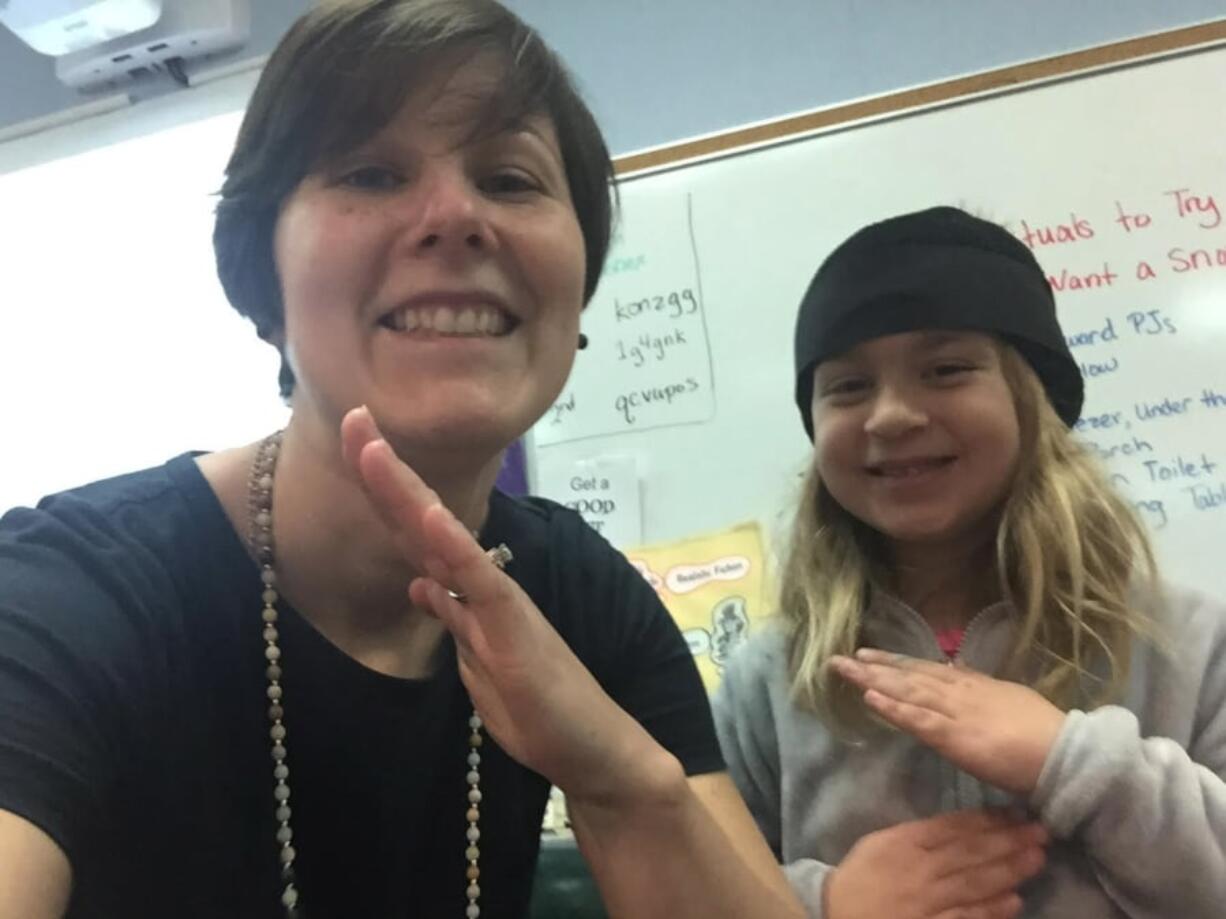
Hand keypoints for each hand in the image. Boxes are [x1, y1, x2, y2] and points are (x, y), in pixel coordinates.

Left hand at [339, 407, 678, 807]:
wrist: (588, 744)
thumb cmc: (536, 708)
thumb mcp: (475, 662)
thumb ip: (452, 619)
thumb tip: (421, 586)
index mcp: (464, 593)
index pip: (415, 533)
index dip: (384, 490)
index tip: (356, 443)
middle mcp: (477, 584)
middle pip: (421, 519)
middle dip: (383, 470)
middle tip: (352, 416)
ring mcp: (495, 600)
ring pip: (441, 538)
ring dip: (404, 491)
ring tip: (370, 447)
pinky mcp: (512, 625)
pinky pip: (478, 581)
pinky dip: (452, 545)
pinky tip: (429, 515)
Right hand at [825, 810, 1046, 918]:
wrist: (834, 914)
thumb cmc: (861, 876)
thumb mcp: (881, 843)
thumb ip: (918, 835)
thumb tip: (960, 827)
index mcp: (905, 842)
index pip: (953, 827)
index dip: (987, 819)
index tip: (1016, 812)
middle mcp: (919, 869)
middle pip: (970, 852)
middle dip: (1008, 841)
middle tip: (1042, 831)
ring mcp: (926, 901)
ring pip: (973, 883)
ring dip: (1008, 870)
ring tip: (1037, 859)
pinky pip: (964, 918)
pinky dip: (990, 910)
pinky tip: (1015, 901)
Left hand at [830, 650, 1065, 794]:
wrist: (1067, 754)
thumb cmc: (1045, 735)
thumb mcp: (1010, 699)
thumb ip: (982, 688)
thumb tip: (959, 672)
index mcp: (975, 686)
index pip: (928, 671)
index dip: (897, 663)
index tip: (871, 655)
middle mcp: (961, 692)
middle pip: (910, 676)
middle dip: (875, 666)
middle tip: (842, 658)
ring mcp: (956, 713)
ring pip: (907, 692)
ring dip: (873, 680)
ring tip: (845, 669)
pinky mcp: (956, 737)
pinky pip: (918, 721)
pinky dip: (892, 709)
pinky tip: (869, 699)